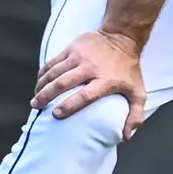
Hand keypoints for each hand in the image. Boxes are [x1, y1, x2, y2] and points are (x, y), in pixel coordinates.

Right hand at [30, 30, 146, 139]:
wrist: (122, 37)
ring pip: (54, 72)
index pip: (85, 95)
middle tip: (36, 107)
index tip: (56, 115)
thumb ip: (135, 115)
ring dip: (42, 86)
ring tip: (35, 98)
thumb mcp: (138, 91)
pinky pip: (53, 61)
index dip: (69, 106)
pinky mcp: (72, 48)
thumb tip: (126, 136)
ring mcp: (79, 56)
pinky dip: (43, 73)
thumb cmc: (128, 69)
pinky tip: (39, 83)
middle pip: (63, 83)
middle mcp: (91, 67)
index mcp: (106, 80)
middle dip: (46, 96)